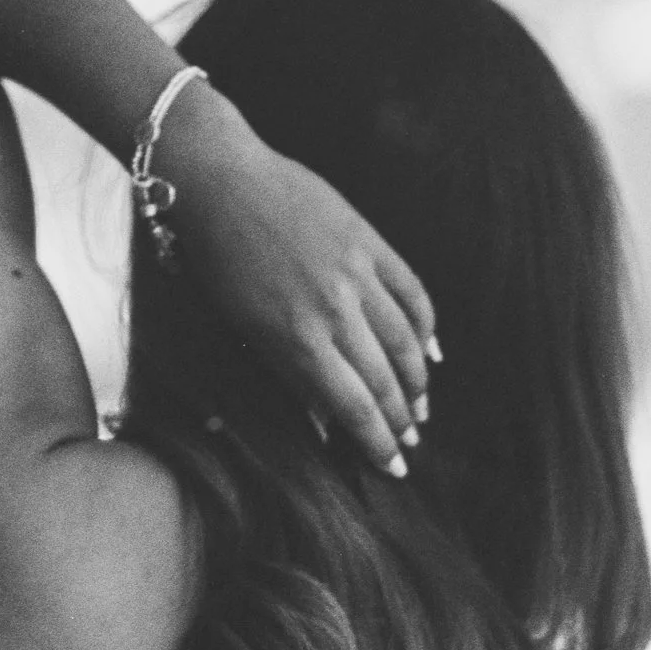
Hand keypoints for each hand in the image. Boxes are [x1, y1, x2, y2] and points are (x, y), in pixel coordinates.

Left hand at [154, 81, 437, 473]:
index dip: (378, 444)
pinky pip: (412, 293)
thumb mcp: (242, 331)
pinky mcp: (369, 242)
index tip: (393, 467)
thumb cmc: (219, 263)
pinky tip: (431, 351)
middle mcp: (334, 312)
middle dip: (401, 422)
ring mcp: (356, 274)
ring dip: (418, 382)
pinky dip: (426, 326)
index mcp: (297, 342)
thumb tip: (325, 422)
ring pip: (405, 342)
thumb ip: (289, 376)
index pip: (354, 409)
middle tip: (411, 444)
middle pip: (384, 382)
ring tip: (422, 408)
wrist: (221, 182)